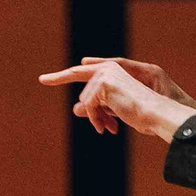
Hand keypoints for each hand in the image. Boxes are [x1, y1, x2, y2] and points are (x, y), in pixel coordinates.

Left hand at [38, 57, 195, 141]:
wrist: (154, 114)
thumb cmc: (138, 113)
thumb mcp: (111, 111)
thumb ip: (93, 107)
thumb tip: (75, 108)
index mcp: (111, 72)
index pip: (81, 73)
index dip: (62, 76)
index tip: (44, 79)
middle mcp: (107, 68)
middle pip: (76, 75)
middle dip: (57, 77)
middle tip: (41, 78)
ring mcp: (105, 74)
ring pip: (84, 100)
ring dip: (95, 117)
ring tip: (107, 127)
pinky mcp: (103, 83)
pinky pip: (88, 106)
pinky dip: (96, 119)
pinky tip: (106, 127)